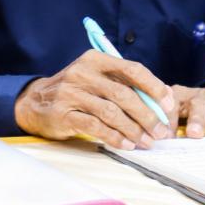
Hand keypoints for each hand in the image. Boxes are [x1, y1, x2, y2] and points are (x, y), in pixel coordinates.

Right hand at [14, 50, 176, 149]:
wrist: (35, 101)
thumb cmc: (76, 91)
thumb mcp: (96, 79)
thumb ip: (124, 85)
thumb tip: (162, 102)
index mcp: (95, 60)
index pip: (131, 69)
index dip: (154, 87)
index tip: (169, 105)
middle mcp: (82, 73)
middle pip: (123, 94)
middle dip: (147, 115)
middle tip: (161, 132)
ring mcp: (71, 93)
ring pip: (111, 112)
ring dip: (133, 130)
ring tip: (146, 142)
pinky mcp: (64, 114)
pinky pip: (95, 127)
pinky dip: (114, 137)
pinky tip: (126, 145)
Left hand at [171, 85, 204, 138]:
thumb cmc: (192, 119)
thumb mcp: (178, 121)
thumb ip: (171, 130)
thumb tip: (160, 147)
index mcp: (180, 98)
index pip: (171, 105)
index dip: (168, 119)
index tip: (166, 136)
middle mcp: (200, 97)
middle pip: (197, 104)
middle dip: (196, 119)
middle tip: (193, 134)